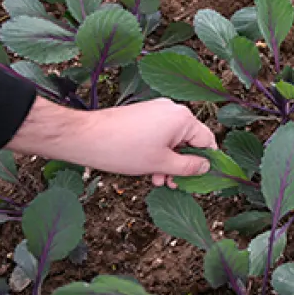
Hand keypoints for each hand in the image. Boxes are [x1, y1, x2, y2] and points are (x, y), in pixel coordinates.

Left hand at [6, 98, 215, 186]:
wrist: (86, 137)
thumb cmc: (123, 149)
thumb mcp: (162, 164)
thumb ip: (188, 167)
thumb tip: (205, 167)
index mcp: (183, 118)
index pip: (207, 141)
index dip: (205, 163)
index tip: (199, 180)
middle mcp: (172, 110)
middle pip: (190, 141)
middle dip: (183, 165)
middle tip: (175, 184)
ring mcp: (156, 111)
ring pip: (173, 140)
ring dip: (169, 162)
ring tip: (158, 180)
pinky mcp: (143, 115)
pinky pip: (160, 135)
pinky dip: (158, 152)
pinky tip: (148, 168)